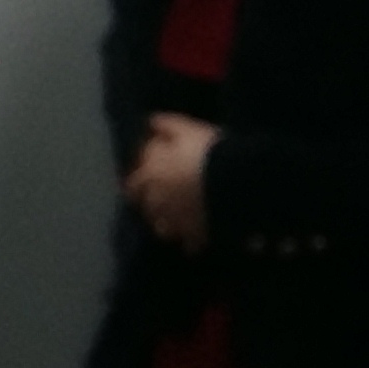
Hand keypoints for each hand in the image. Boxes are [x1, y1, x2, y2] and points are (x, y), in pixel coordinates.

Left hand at [123, 112, 216, 251]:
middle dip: (152, 207)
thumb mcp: (188, 130)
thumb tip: (151, 123)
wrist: (235, 181)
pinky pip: (190, 244)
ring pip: (164, 229)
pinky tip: (198, 239)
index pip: (133, 184)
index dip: (137, 182)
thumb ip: (167, 126)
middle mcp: (158, 201)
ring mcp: (176, 222)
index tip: (140, 182)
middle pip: (148, 209)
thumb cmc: (210, 151)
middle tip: (161, 204)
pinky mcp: (196, 236)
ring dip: (168, 225)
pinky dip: (192, 242)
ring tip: (178, 222)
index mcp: (151, 176)